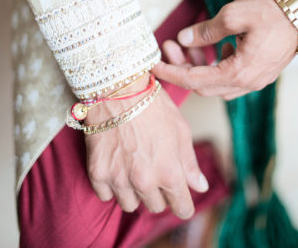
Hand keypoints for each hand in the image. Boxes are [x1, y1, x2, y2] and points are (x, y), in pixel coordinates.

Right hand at [84, 74, 208, 217]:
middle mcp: (144, 182)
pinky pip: (106, 195)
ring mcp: (118, 179)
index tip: (179, 196)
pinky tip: (115, 165)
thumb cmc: (152, 104)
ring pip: (130, 205)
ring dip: (134, 191)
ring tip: (133, 167)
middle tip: (153, 169)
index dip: (183, 202)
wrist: (117, 89)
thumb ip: (189, 162)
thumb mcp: (180, 129)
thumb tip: (200, 186)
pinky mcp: (97, 173)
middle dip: (158, 192)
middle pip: (155, 207)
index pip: (182, 209)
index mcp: (169, 172)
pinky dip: (111, 185)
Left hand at [152, 0, 297, 99]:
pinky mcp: (260, 72)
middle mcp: (247, 82)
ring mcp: (255, 80)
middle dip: (182, 68)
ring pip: (216, 82)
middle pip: (203, 85)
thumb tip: (184, 40)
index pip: (194, 80)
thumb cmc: (272, 11)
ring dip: (198, 66)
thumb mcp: (233, 15)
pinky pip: (231, 77)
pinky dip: (216, 66)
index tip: (152, 66)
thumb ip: (205, 31)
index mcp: (239, 72)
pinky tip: (219, 46)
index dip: (171, 72)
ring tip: (187, 44)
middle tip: (168, 47)